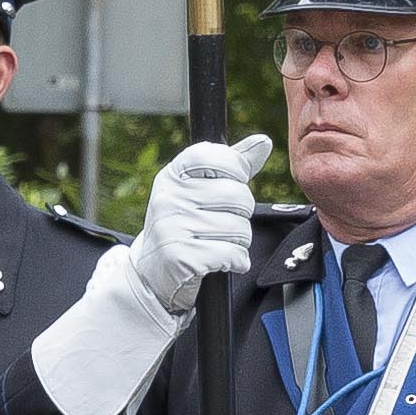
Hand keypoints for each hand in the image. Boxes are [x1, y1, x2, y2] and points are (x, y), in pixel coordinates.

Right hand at [124, 135, 266, 309]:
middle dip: (241, 215)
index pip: (221, 157)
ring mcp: (172, 226)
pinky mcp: (180, 256)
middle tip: (223, 224)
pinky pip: (232, 254)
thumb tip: (263, 141)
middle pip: (238, 196)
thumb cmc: (183, 226)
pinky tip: (223, 261)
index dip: (237, 173)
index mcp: (174, 174)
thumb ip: (232, 165)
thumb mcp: (199, 191)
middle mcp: (169, 196)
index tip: (229, 188)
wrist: (152, 273)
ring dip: (239, 242)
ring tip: (220, 244)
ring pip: (239, 228)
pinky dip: (236, 261)